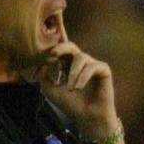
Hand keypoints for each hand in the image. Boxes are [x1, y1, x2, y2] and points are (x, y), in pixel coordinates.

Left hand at [36, 24, 118, 141]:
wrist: (87, 119)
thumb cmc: (70, 105)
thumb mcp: (50, 89)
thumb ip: (43, 74)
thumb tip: (40, 60)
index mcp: (67, 64)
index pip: (61, 47)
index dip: (56, 35)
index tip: (51, 24)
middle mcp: (80, 62)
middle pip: (70, 46)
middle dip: (61, 46)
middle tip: (53, 52)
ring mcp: (92, 64)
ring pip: (80, 57)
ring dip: (72, 73)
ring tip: (70, 88)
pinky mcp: (103, 70)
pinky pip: (92, 66)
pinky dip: (83, 76)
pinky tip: (78, 87)